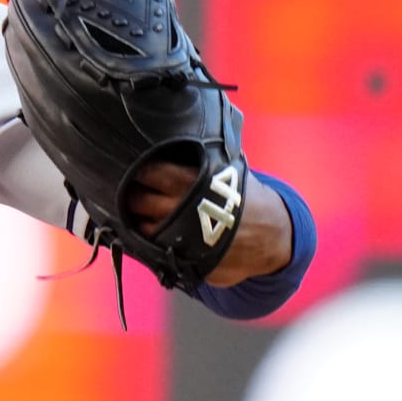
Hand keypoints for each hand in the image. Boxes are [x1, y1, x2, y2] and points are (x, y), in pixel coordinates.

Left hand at [124, 162, 291, 286]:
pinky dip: (149, 244)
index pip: (148, 171)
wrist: (273, 236)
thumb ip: (200, 161)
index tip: (129, 168)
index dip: (136, 171)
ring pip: (141, 229)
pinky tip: (150, 235)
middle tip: (129, 192)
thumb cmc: (245, 198)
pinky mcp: (184, 261)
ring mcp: (180, 238)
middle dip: (130, 196)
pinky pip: (154, 253)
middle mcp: (180, 208)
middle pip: (138, 200)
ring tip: (140, 214)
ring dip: (136, 221)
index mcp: (190, 181)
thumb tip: (173, 140)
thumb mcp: (228, 171)